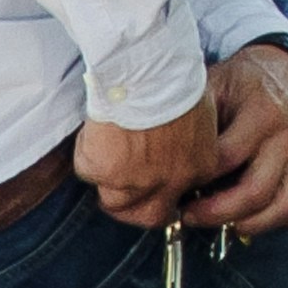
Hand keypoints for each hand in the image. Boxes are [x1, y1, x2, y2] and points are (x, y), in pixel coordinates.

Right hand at [74, 92, 213, 222]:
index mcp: (199, 166)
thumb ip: (188, 139)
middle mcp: (169, 181)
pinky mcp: (104, 171)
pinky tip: (94, 133)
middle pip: (150, 216)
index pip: (180, 194)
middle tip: (123, 200)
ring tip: (101, 161)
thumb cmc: (174, 79)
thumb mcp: (199, 115)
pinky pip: (88, 172)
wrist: (148, 72)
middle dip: (135, 211)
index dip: (162, 191)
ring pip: (114, 201)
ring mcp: (135, 181)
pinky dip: (87, 154)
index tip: (153, 185)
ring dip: (106, 184)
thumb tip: (172, 145)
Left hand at [186, 39, 287, 238]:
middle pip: (255, 191)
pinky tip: (258, 217)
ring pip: (286, 206)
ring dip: (253, 223)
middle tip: (190, 215)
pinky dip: (285, 220)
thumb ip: (192, 116)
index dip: (197, 178)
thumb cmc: (241, 84)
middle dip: (217, 212)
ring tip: (224, 224)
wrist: (284, 72)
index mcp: (262, 114)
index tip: (174, 187)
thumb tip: (158, 150)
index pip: (227, 159)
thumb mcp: (213, 87)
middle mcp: (287, 139)